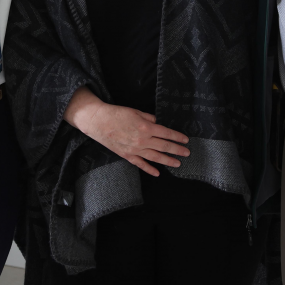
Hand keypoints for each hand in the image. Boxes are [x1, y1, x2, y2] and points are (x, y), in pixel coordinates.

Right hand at [62, 86, 189, 176]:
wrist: (98, 121)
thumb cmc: (116, 113)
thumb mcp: (136, 111)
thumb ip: (149, 118)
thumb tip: (157, 123)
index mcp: (146, 127)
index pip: (167, 133)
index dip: (177, 137)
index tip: (186, 140)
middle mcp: (143, 140)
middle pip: (164, 146)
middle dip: (177, 150)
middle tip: (187, 153)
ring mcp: (135, 149)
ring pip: (155, 157)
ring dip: (167, 161)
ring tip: (177, 163)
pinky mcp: (127, 155)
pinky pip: (141, 164)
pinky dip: (149, 169)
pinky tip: (157, 173)